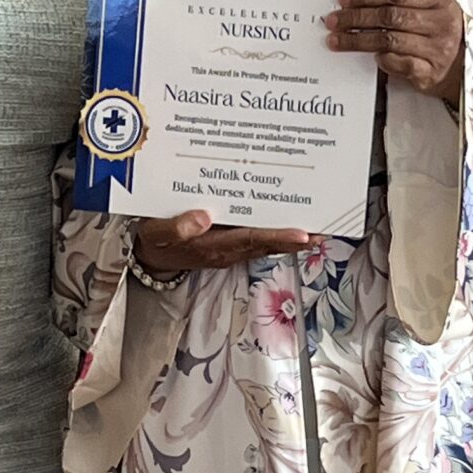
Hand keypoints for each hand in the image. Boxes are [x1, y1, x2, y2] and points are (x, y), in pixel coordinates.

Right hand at [133, 210, 314, 276]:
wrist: (148, 255)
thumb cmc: (154, 239)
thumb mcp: (157, 232)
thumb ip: (177, 226)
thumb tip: (204, 217)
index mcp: (213, 246)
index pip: (251, 240)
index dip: (277, 236)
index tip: (302, 234)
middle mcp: (228, 250)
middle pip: (267, 243)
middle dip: (295, 238)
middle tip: (324, 229)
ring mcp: (230, 247)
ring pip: (265, 241)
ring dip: (290, 235)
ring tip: (317, 225)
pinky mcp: (229, 242)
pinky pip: (256, 236)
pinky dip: (274, 229)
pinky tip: (286, 218)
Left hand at [326, 0, 464, 99]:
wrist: (470, 69)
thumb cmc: (443, 36)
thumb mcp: (434, 11)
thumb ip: (404, 4)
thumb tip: (358, 3)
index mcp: (440, 1)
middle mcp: (441, 24)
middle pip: (389, 16)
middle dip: (356, 17)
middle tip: (333, 20)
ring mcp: (437, 50)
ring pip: (389, 40)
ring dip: (357, 39)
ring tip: (336, 39)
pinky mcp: (430, 73)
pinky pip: (398, 63)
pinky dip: (381, 59)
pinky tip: (369, 56)